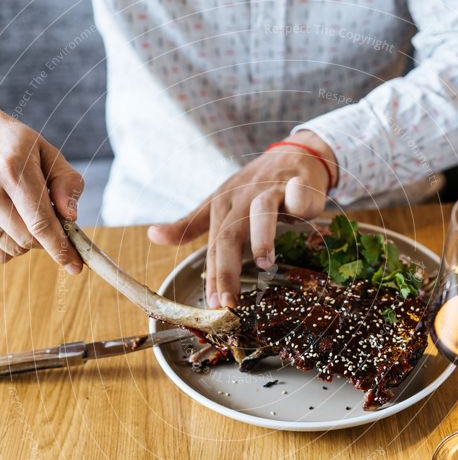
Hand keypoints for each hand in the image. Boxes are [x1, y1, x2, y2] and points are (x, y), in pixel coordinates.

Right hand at [0, 111, 83, 270]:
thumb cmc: (18, 146)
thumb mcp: (48, 154)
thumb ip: (66, 183)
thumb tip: (71, 217)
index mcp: (13, 170)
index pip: (41, 222)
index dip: (60, 248)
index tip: (75, 266)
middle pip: (26, 239)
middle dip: (46, 239)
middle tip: (49, 219)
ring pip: (10, 247)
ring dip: (26, 239)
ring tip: (25, 212)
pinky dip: (8, 243)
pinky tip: (12, 222)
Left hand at [148, 131, 336, 306]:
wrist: (293, 155)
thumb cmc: (255, 186)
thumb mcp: (220, 203)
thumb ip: (190, 224)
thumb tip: (153, 235)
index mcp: (223, 205)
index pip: (214, 245)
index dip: (213, 275)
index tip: (213, 304)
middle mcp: (243, 198)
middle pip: (231, 234)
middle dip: (228, 269)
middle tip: (228, 300)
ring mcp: (270, 190)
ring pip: (262, 212)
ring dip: (262, 237)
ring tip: (264, 263)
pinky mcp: (297, 184)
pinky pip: (298, 192)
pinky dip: (299, 198)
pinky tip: (301, 208)